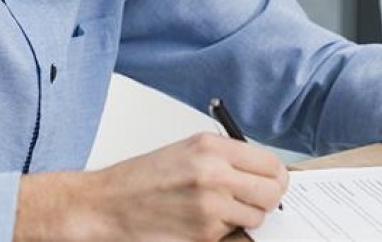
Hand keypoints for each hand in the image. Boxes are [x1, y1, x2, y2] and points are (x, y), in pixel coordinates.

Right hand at [14, 132, 287, 241]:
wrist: (106, 204)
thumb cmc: (143, 178)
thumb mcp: (188, 151)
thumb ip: (227, 158)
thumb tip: (264, 173)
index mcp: (212, 147)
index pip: (270, 163)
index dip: (275, 175)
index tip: (271, 181)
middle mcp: (214, 173)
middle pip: (272, 191)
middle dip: (269, 198)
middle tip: (256, 200)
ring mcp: (210, 206)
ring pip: (257, 216)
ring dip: (246, 217)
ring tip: (221, 210)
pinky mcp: (203, 234)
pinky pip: (233, 233)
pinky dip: (224, 231)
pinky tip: (203, 222)